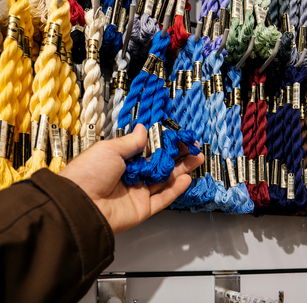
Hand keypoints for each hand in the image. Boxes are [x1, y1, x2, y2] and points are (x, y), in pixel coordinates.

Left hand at [59, 124, 203, 233]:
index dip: (164, 143)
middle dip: (178, 155)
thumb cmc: (88, 174)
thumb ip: (131, 141)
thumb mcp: (110, 149)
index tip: (178, 137)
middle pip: (160, 164)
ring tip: (196, 159)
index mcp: (120, 160)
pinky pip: (163, 198)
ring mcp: (137, 192)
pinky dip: (176, 189)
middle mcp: (130, 176)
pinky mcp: (142, 208)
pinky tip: (186, 178)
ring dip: (181, 169)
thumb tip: (142, 129)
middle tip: (192, 147)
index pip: (148, 150)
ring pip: (165, 180)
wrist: (79, 205)